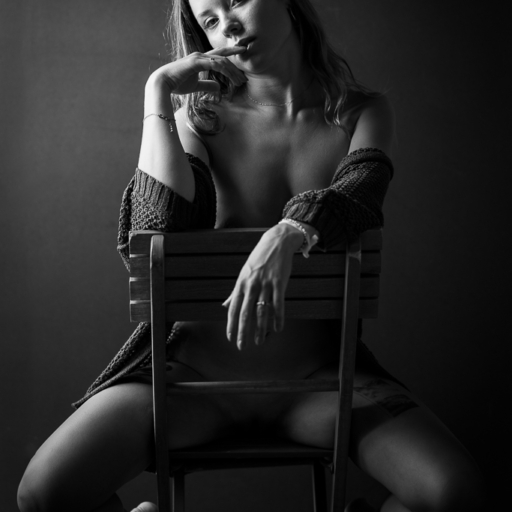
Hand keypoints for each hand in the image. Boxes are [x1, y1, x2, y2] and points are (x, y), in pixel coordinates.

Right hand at [147, 46, 247, 94]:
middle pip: (223, 56)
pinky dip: (226, 71)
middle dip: (236, 64)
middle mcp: (201, 56)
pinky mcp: (197, 62)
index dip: (231, 58)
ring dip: (233, 72)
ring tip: (241, 82)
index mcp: (200, 60)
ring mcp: (199, 57)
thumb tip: (218, 87)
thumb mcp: (196, 86)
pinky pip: (216, 64)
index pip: (219, 56)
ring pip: (222, 61)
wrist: (162, 84)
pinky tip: (232, 78)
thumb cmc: (177, 84)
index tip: (242, 64)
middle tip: (245, 76)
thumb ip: (207, 85)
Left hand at [223, 224, 302, 349]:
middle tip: (241, 346)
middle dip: (243, 331)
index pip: (233, 308)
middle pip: (245, 312)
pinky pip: (278, 304)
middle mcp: (251, 285)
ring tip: (259, 342)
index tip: (230, 338)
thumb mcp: (244, 274)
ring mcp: (266, 284)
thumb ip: (235, 292)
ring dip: (260, 328)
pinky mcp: (279, 283)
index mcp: (241, 284)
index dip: (231, 324)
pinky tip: (277, 329)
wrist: (276, 242)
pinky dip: (278, 318)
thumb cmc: (259, 260)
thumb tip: (225, 305)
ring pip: (262, 311)